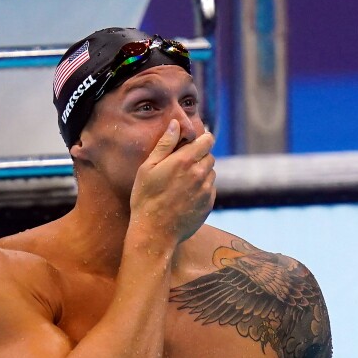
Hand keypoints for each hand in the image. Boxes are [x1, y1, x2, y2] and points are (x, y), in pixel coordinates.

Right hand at [130, 119, 215, 244]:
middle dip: (199, 157)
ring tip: (182, 184)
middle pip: (210, 156)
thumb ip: (164, 144)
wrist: (154, 233)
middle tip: (182, 166)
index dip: (202, 139)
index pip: (207, 140)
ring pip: (211, 173)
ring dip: (201, 173)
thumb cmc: (145, 199)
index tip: (194, 142)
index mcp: (185, 161)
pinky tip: (185, 197)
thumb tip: (175, 124)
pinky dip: (202, 189)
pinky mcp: (208, 205)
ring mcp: (206, 191)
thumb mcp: (148, 168)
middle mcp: (200, 174)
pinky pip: (210, 190)